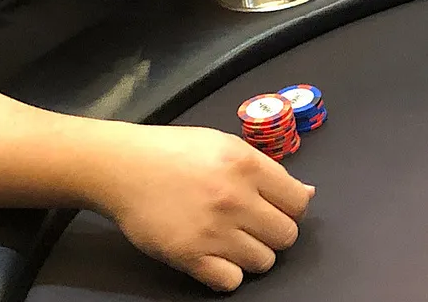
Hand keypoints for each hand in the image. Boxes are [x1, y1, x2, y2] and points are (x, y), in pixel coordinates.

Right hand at [99, 125, 313, 291]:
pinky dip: (227, 274)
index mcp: (247, 165)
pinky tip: (214, 256)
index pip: (298, 202)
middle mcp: (235, 198)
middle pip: (286, 235)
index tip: (273, 207)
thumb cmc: (172, 152)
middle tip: (250, 224)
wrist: (122, 167)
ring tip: (229, 239)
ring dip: (251, 254)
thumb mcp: (224, 145)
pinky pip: (232, 282)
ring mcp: (214, 230)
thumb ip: (266, 169)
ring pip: (264, 262)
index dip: (289, 207)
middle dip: (273, 232)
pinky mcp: (191, 256)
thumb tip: (305, 194)